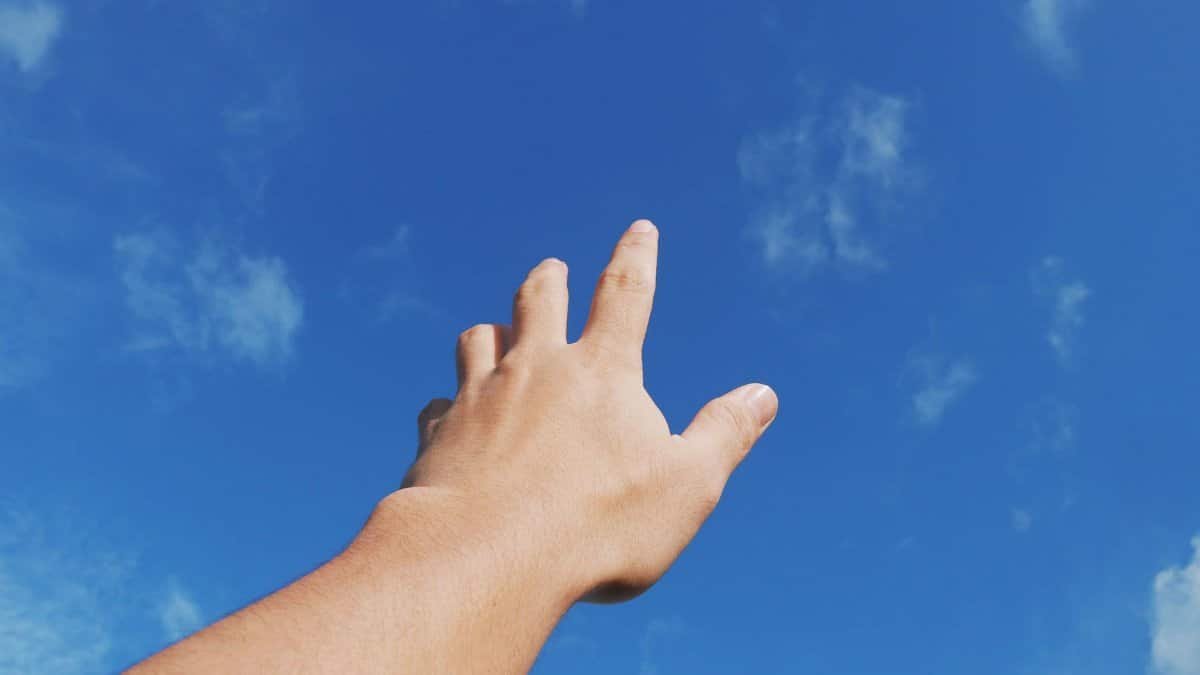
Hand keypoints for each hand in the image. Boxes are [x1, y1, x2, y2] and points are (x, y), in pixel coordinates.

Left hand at [396, 219, 777, 602]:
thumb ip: (724, 435)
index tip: (640, 229)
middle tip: (553, 270)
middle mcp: (536, 368)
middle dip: (549, 279)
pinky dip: (449, 403)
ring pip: (479, 337)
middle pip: (538, 298)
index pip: (625, 293)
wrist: (485, 557)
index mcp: (602, 371)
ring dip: (493, 331)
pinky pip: (438, 403)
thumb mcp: (687, 485)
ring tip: (499, 335)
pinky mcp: (438, 433)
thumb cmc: (598, 526)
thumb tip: (762, 396)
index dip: (636, 256)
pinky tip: (453, 419)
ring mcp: (480, 396)